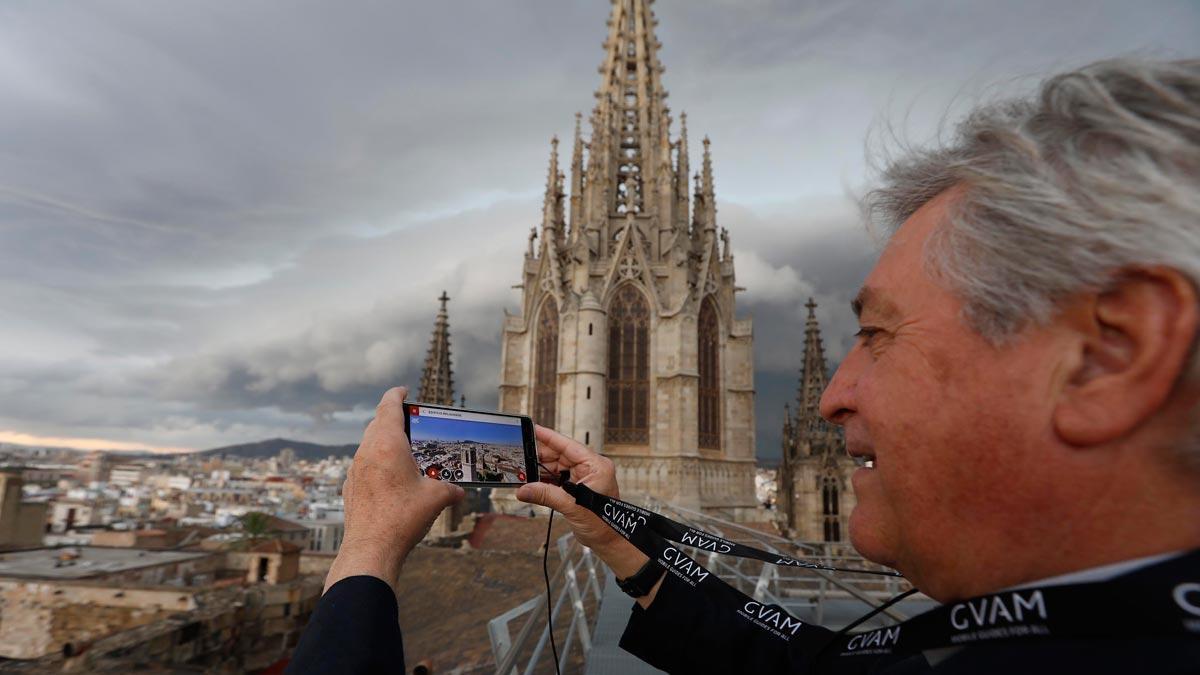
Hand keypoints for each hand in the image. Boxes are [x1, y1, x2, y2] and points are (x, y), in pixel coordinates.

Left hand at [324, 386, 464, 593]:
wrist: (371, 549)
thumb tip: (460, 491)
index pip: (389, 406)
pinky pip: (364, 465)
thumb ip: (451, 489)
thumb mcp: (436, 499)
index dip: (396, 395)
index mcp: (387, 445)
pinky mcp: (351, 487)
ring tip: (403, 452)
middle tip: (410, 422)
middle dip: (393, 419)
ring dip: (384, 442)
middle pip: (377, 423)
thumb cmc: (402, 519)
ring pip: (369, 444)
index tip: (404, 390)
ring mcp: (355, 470)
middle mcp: (367, 452)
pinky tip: (390, 479)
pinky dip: (377, 463)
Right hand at [516, 426, 651, 586]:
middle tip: (520, 457)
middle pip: (560, 456)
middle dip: (540, 458)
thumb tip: (524, 490)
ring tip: (523, 473)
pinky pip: (557, 480)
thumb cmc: (603, 523)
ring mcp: (583, 478)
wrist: (610, 541)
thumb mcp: (572, 506)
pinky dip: (544, 482)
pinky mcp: (577, 488)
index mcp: (595, 465)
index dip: (550, 437)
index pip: (568, 446)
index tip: (533, 429)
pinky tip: (532, 484)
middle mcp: (589, 468)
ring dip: (540, 472)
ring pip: (556, 468)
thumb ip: (547, 495)